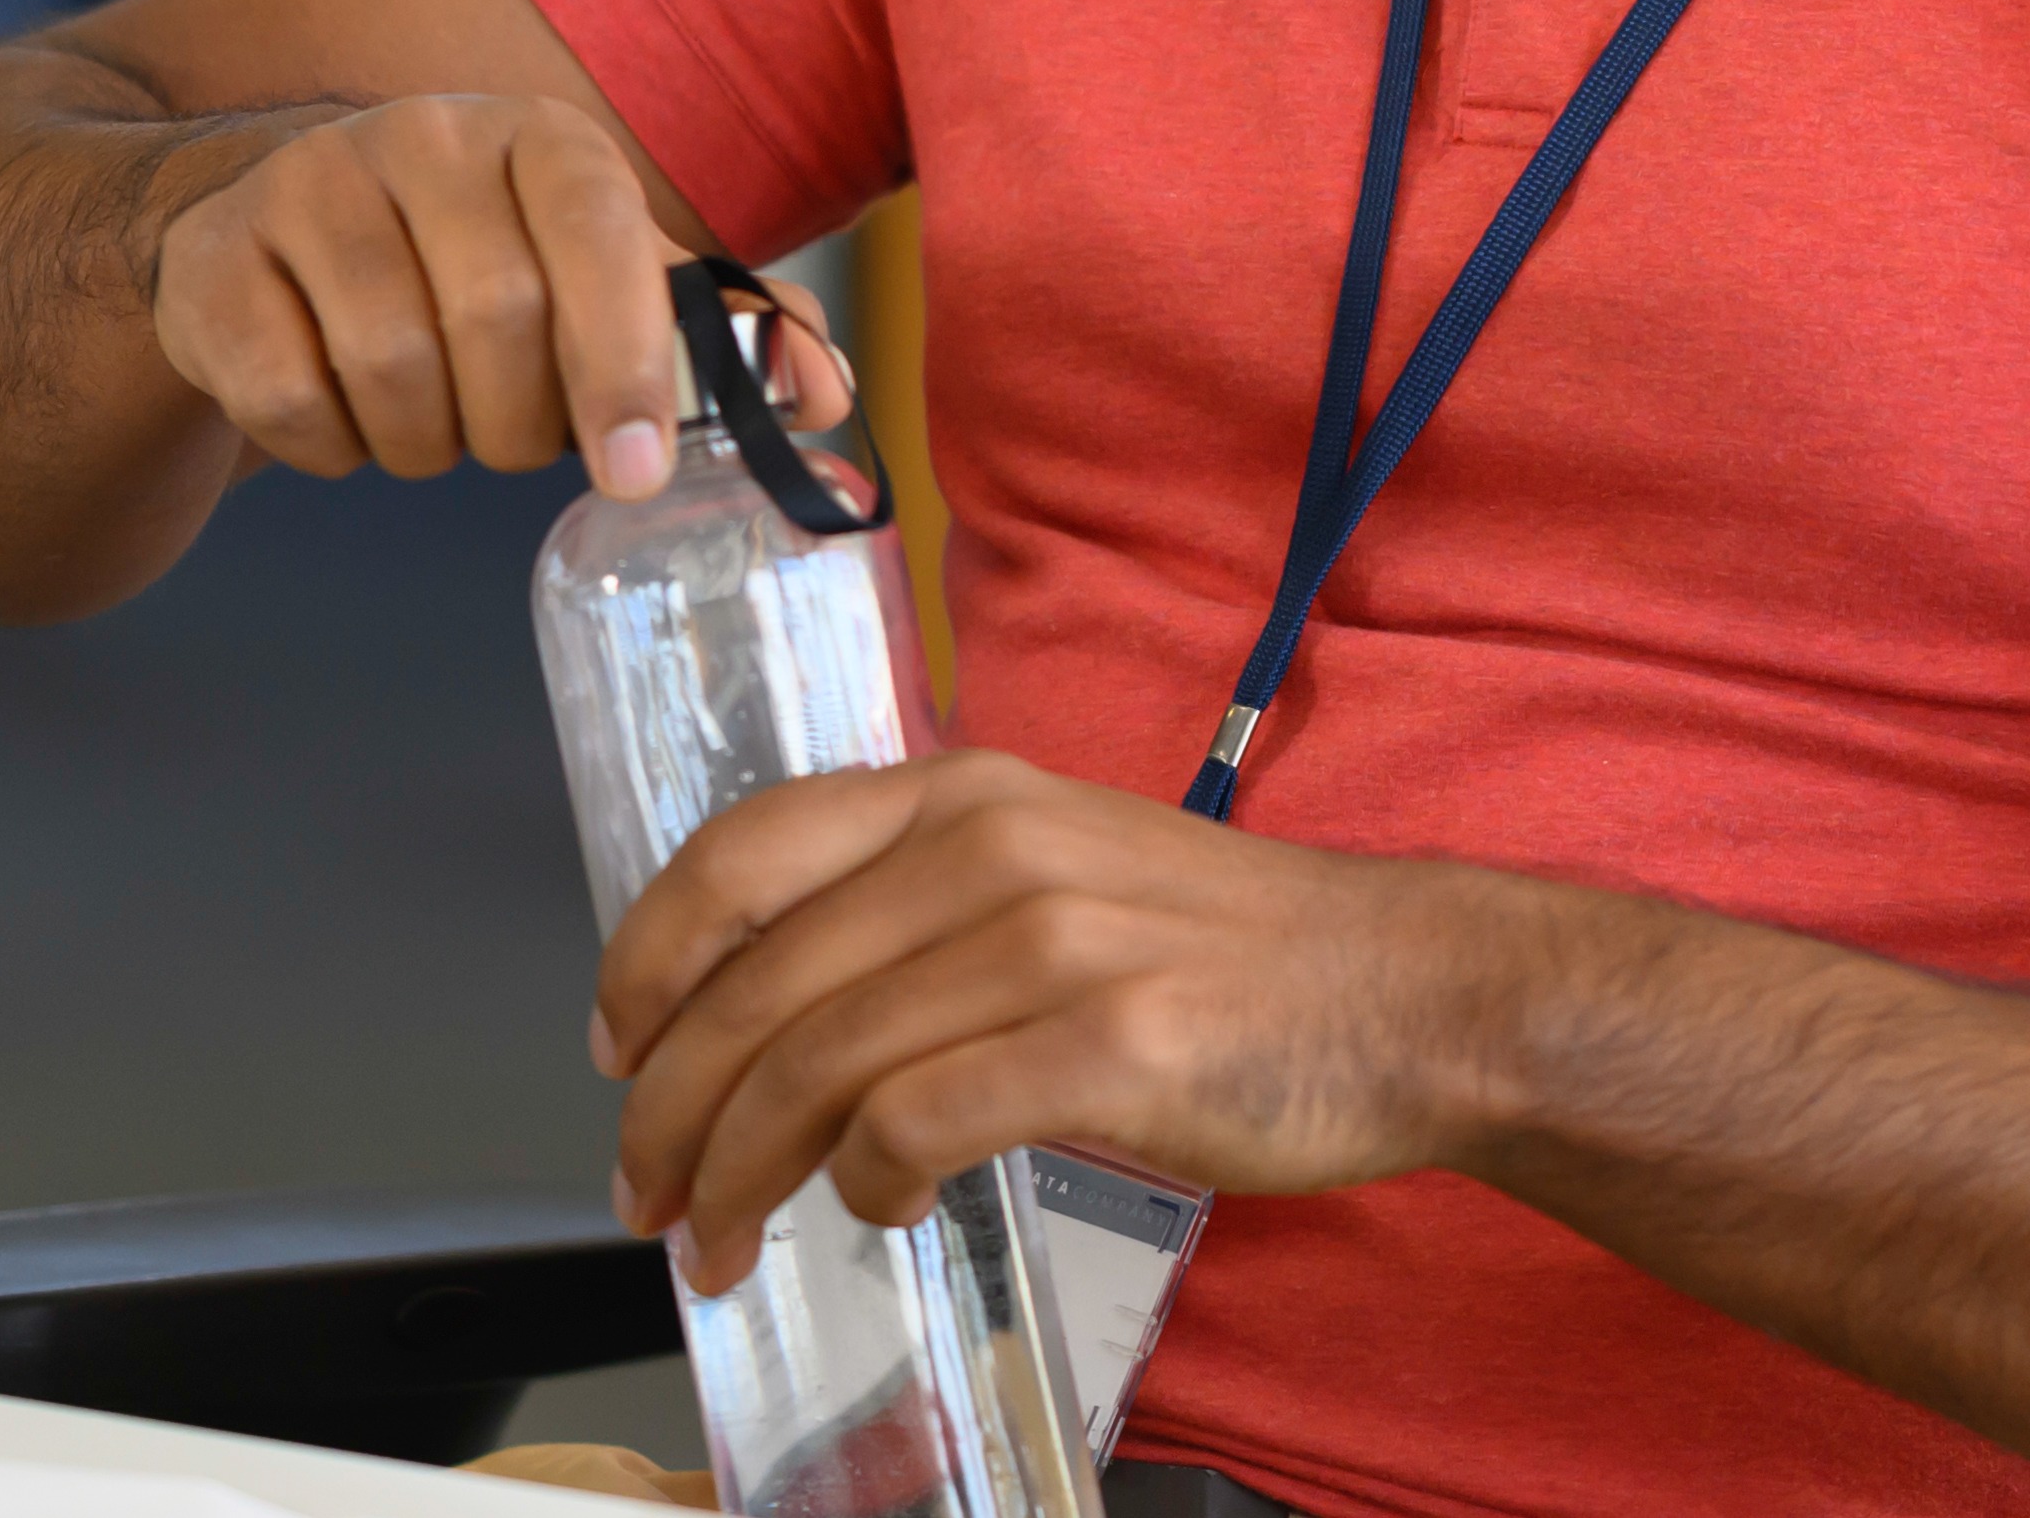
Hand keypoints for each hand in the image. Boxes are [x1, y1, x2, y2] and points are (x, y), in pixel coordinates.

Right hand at [152, 93, 846, 497]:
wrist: (271, 232)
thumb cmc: (472, 267)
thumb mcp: (599, 278)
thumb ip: (721, 333)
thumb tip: (830, 391)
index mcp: (540, 141)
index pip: (600, 231)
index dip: (624, 359)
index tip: (635, 471)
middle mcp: (423, 136)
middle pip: (495, 323)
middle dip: (513, 425)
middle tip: (503, 435)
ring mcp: (307, 186)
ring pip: (389, 369)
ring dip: (421, 442)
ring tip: (425, 417)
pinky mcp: (214, 259)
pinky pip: (290, 403)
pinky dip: (329, 448)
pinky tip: (337, 410)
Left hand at [591, 750, 1554, 1290]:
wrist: (1412, 991)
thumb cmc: (1232, 952)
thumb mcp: (1059, 866)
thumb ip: (923, 902)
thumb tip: (778, 1004)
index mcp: (964, 791)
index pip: (741, 854)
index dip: (646, 959)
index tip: (617, 1048)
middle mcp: (992, 846)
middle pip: (758, 986)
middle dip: (672, 1111)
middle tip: (651, 1196)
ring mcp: (1052, 942)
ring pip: (817, 1066)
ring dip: (743, 1172)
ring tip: (726, 1239)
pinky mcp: (1110, 1046)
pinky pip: (919, 1124)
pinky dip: (870, 1184)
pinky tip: (882, 1208)